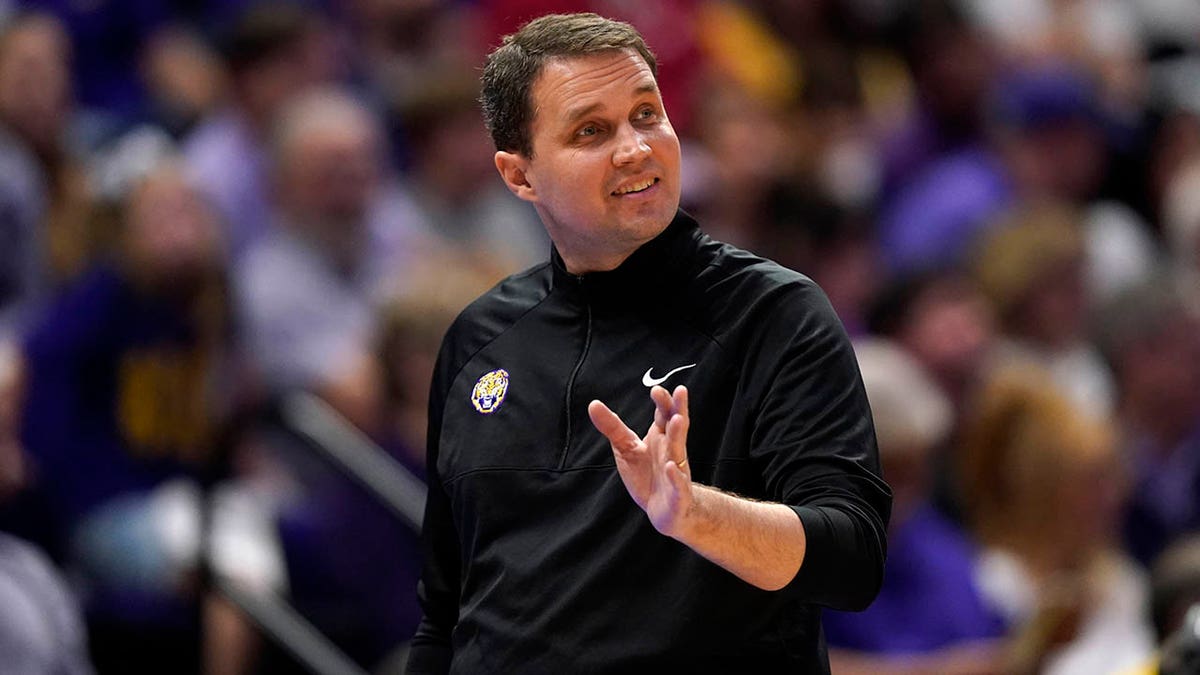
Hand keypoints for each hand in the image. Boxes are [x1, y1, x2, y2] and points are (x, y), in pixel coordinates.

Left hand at [588, 385, 692, 537]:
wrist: (664, 511)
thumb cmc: (646, 475)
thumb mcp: (626, 448)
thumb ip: (612, 427)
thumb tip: (593, 404)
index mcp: (661, 437)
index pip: (664, 415)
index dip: (663, 402)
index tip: (656, 389)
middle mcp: (671, 450)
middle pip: (677, 427)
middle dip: (678, 410)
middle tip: (679, 391)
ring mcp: (677, 471)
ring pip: (679, 451)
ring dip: (678, 435)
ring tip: (677, 419)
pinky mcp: (678, 494)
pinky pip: (678, 484)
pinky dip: (676, 476)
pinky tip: (671, 467)